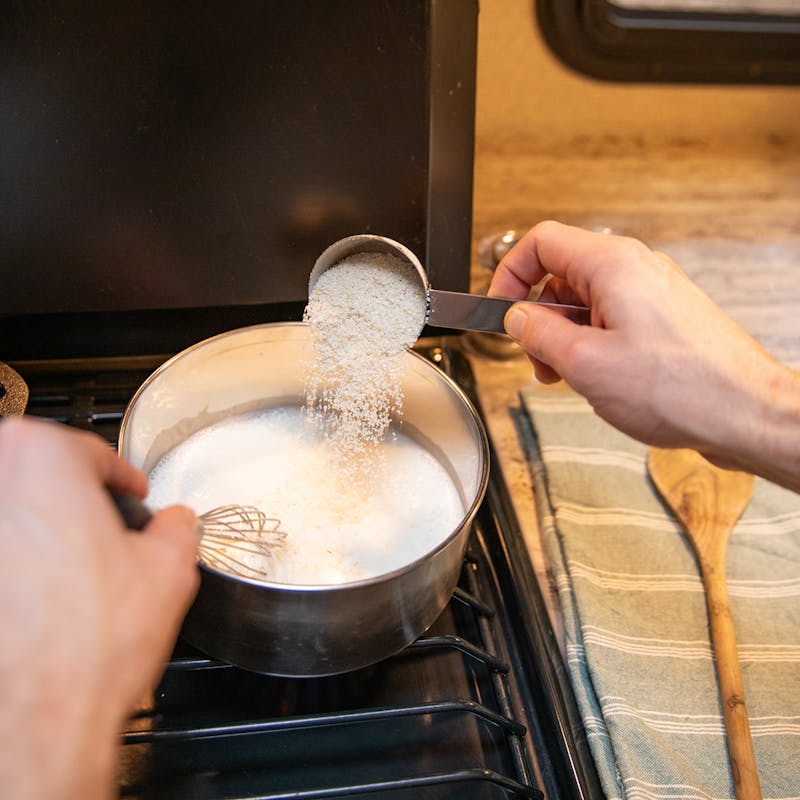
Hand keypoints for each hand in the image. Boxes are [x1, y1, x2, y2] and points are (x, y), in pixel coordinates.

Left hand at [0, 417, 198, 799]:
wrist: (32, 722)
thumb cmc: (84, 646)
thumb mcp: (169, 569)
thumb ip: (176, 528)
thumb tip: (175, 523)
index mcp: (40, 457)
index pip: (91, 454)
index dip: (122, 480)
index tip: (129, 495)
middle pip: (42, 477)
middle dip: (73, 503)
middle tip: (100, 537)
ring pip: (15, 516)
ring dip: (39, 535)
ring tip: (69, 577)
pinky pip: (3, 556)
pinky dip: (18, 568)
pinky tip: (35, 602)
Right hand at [489, 220, 799, 488]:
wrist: (747, 415)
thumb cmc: (683, 388)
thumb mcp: (585, 364)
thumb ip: (538, 335)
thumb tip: (516, 319)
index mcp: (613, 265)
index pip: (542, 242)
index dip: (510, 273)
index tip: (500, 309)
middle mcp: (635, 270)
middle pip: (562, 276)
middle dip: (539, 318)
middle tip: (536, 358)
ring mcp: (652, 295)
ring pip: (586, 304)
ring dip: (565, 339)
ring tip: (568, 377)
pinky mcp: (664, 321)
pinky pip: (612, 322)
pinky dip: (592, 347)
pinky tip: (598, 380)